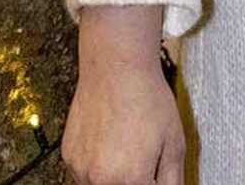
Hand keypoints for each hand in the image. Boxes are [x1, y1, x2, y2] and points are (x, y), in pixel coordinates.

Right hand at [63, 5, 184, 184]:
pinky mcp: (69, 157)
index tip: (155, 175)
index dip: (153, 183)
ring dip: (115, 178)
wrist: (116, 70)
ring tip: (128, 148)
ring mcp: (80, 170)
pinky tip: (111, 143)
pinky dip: (98, 167)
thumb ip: (173, 179)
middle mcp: (101, 181)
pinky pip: (84, 174)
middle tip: (143, 157)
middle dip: (135, 181)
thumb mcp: (175, 143)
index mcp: (131, 181)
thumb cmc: (147, 101)